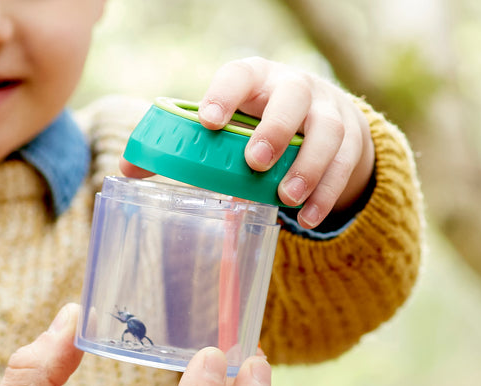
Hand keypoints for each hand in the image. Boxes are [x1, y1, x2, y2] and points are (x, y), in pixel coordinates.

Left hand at [121, 58, 374, 229]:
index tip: (208, 122)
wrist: (325, 121)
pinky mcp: (353, 140)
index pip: (241, 75)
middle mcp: (297, 88)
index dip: (224, 95)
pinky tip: (308, 217)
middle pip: (293, 98)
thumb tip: (127, 172)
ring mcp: (330, 112)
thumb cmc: (261, 123)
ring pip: (327, 133)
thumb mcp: (230, 125)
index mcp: (258, 78)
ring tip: (287, 199)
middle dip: (274, 130)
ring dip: (308, 168)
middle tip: (254, 163)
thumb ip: (187, 145)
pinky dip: (327, 193)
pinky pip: (344, 165)